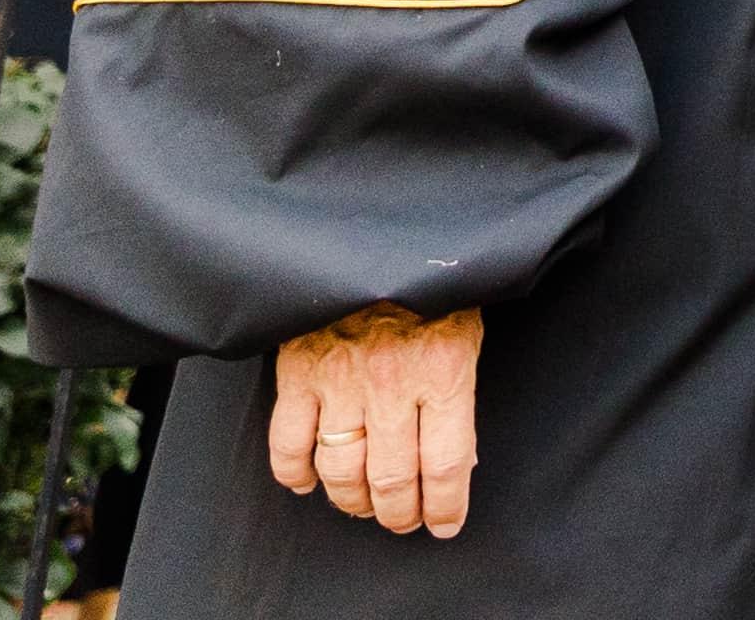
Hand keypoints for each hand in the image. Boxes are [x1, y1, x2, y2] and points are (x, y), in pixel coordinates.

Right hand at [267, 303, 478, 536]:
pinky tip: (308, 482)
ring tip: (363, 505)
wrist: (376, 230)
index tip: (444, 523)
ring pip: (342, 472)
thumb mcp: (466, 330)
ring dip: (352, 501)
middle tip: (401, 520)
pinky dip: (295, 474)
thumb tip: (457, 460)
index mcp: (444, 371)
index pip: (448, 465)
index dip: (446, 506)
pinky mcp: (298, 374)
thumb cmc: (432, 281)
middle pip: (392, 480)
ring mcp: (340, 382)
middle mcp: (392, 385)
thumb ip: (457, 392)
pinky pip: (288, 445)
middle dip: (398, 513)